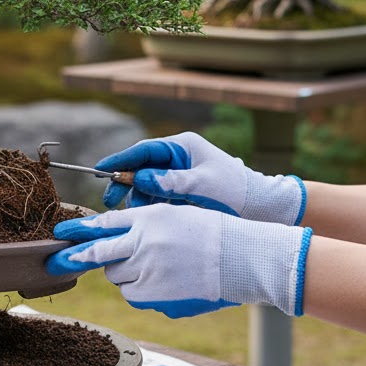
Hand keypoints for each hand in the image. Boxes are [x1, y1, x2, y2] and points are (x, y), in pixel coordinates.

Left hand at [46, 205, 312, 318]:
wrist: (241, 257)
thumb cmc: (209, 231)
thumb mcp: (170, 215)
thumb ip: (138, 225)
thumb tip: (108, 237)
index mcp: (146, 219)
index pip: (102, 224)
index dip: (77, 229)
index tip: (58, 232)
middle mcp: (143, 244)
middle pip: (98, 253)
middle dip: (72, 258)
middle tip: (53, 262)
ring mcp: (149, 271)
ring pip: (117, 276)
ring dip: (123, 272)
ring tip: (152, 264)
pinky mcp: (157, 295)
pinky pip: (134, 295)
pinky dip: (139, 289)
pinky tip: (161, 281)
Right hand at [96, 131, 305, 223]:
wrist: (264, 210)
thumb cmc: (238, 192)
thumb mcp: (204, 185)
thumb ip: (171, 181)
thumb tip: (140, 178)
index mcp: (183, 147)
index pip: (144, 150)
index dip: (120, 159)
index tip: (100, 169)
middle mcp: (178, 159)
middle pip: (140, 167)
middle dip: (124, 182)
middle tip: (110, 200)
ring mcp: (179, 176)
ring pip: (146, 185)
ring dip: (137, 198)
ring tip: (133, 214)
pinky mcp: (182, 194)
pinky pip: (157, 198)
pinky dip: (149, 207)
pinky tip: (146, 219)